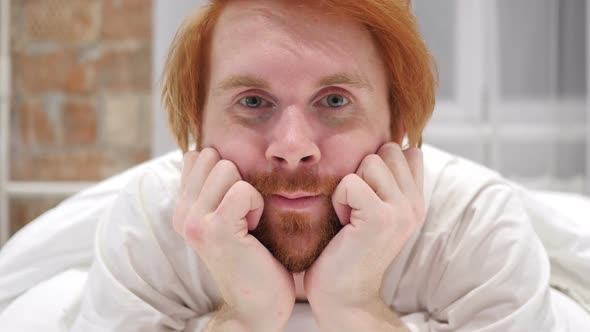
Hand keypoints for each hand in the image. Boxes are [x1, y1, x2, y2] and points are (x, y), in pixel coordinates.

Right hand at [173, 148, 294, 331]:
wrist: (257, 305)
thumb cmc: (254, 257)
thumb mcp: (227, 217)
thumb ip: (214, 188)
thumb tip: (207, 150)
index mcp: (182, 208)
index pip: (195, 156)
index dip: (224, 170)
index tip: (234, 202)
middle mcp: (182, 213)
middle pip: (211, 155)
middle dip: (236, 177)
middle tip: (243, 213)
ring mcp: (195, 222)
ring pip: (226, 167)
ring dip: (248, 191)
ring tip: (248, 221)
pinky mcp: (216, 230)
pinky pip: (242, 190)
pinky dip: (257, 205)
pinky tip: (254, 228)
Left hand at [304, 143, 424, 320]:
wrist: (343, 294)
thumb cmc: (346, 248)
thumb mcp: (372, 210)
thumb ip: (383, 182)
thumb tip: (380, 147)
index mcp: (415, 201)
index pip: (408, 151)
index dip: (380, 163)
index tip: (367, 194)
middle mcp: (415, 204)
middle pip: (388, 149)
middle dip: (364, 171)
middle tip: (356, 206)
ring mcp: (402, 211)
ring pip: (370, 161)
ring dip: (350, 185)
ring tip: (350, 215)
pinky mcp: (381, 218)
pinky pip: (351, 182)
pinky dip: (339, 199)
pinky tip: (344, 223)